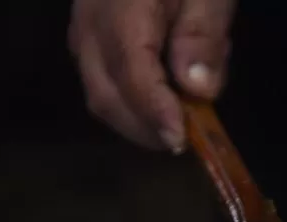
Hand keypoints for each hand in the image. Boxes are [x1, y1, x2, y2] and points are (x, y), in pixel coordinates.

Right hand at [68, 0, 235, 151]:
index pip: (130, 70)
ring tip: (180, 121)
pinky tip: (165, 102)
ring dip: (140, 121)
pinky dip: (132, 104)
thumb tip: (197, 88)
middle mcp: (90, 22)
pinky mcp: (87, 39)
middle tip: (188, 142)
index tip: (180, 140)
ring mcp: (82, 31)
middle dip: (146, 128)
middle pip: (105, 94)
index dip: (154, 111)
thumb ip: (204, 35)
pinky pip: (102, 83)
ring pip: (100, 94)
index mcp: (121, 6)